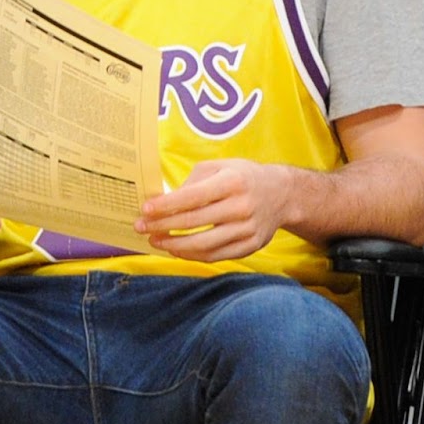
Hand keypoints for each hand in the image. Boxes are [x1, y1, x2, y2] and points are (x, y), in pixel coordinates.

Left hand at [135, 159, 288, 262]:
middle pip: (194, 222)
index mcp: (232, 182)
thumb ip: (191, 183)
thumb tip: (163, 202)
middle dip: (162, 226)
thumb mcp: (219, 167)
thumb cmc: (242, 177)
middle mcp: (242, 207)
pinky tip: (176, 249)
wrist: (282, 194)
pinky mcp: (250, 246)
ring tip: (155, 241)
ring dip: (174, 245)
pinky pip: (216, 256)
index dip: (166, 206)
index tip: (145, 210)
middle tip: (141, 227)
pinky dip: (192, 256)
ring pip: (203, 245)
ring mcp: (248, 229)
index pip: (193, 197)